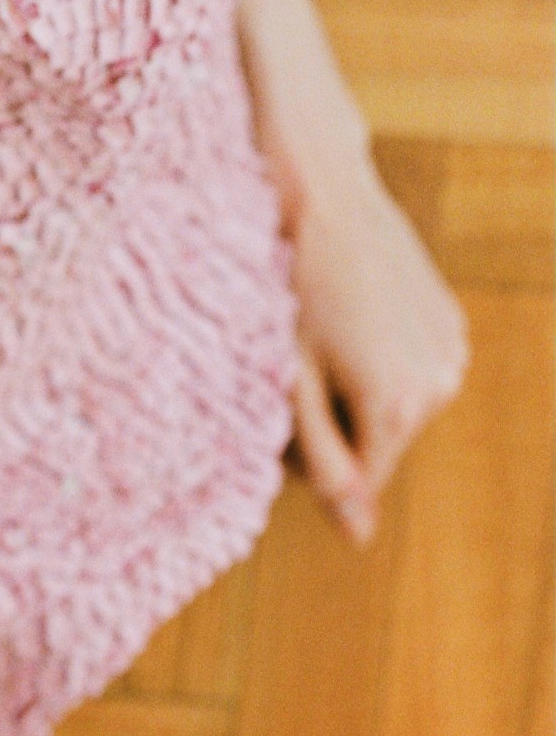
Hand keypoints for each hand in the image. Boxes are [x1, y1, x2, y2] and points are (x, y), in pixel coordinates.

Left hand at [282, 155, 469, 544]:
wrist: (321, 198)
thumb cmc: (288, 290)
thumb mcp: (291, 383)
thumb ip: (323, 462)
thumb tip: (358, 537)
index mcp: (396, 409)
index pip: (358, 484)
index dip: (312, 460)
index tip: (283, 409)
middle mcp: (440, 384)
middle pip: (380, 445)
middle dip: (338, 424)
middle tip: (300, 366)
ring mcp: (452, 350)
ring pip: (398, 408)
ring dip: (361, 392)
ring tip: (327, 335)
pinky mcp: (451, 321)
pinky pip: (413, 368)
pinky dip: (383, 359)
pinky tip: (354, 317)